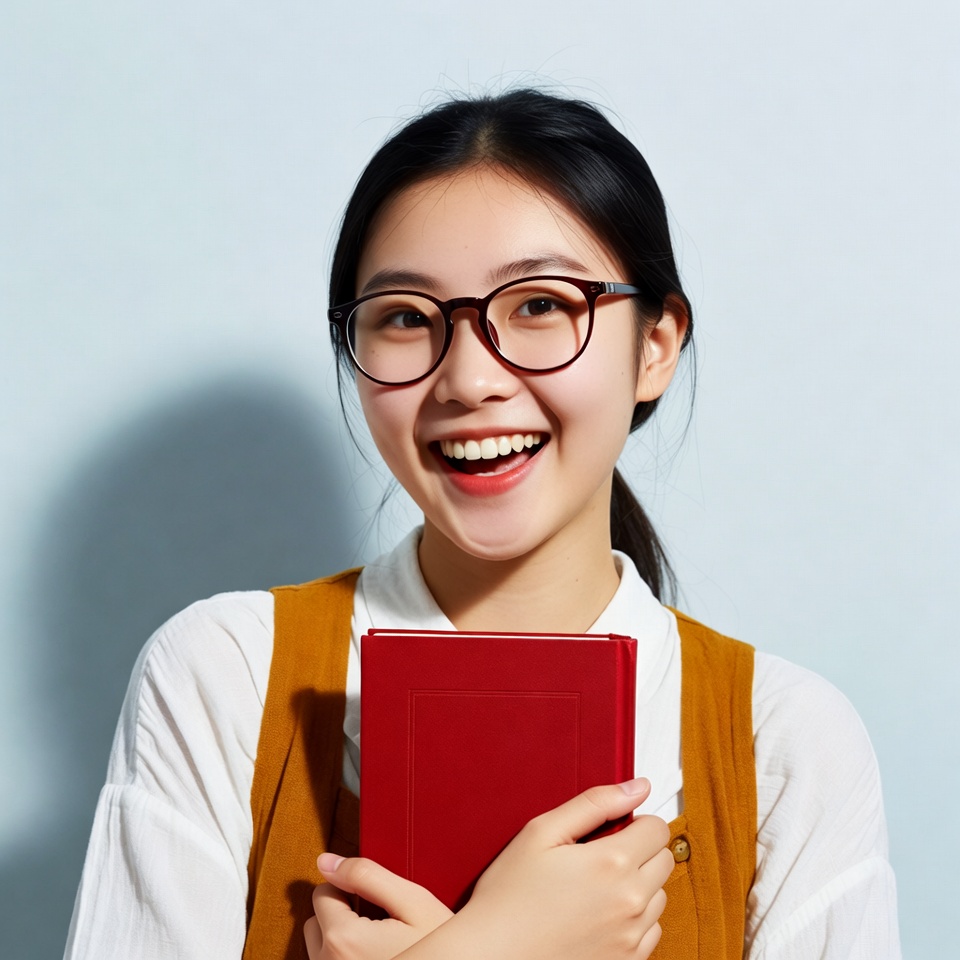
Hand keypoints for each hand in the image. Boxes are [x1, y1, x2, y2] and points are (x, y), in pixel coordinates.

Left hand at [304, 854, 452, 959]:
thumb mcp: (412, 901)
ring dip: (340, 938)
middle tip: (377, 920)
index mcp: (343, 939)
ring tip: (376, 941)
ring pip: (320, 946)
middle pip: (316, 921)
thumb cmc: (437, 943)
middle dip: (341, 914)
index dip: (350, 888)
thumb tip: (327, 861)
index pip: (323, 894)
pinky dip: (345, 956)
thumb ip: (366, 875)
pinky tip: (375, 955)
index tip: (374, 899)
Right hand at [454, 776, 672, 959]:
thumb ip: (595, 804)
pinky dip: (635, 918)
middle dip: (640, 850)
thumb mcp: (542, 832)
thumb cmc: (509, 894)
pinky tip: (600, 914)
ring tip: (596, 887)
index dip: (636, 821)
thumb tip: (638, 788)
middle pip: (663, 859)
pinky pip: (652, 931)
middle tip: (600, 856)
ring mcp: (631, 936)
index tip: (613, 829)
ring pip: (660, 895)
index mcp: (611, 863)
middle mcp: (630, 901)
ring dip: (639, 885)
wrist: (492, 955)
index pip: (657, 828)